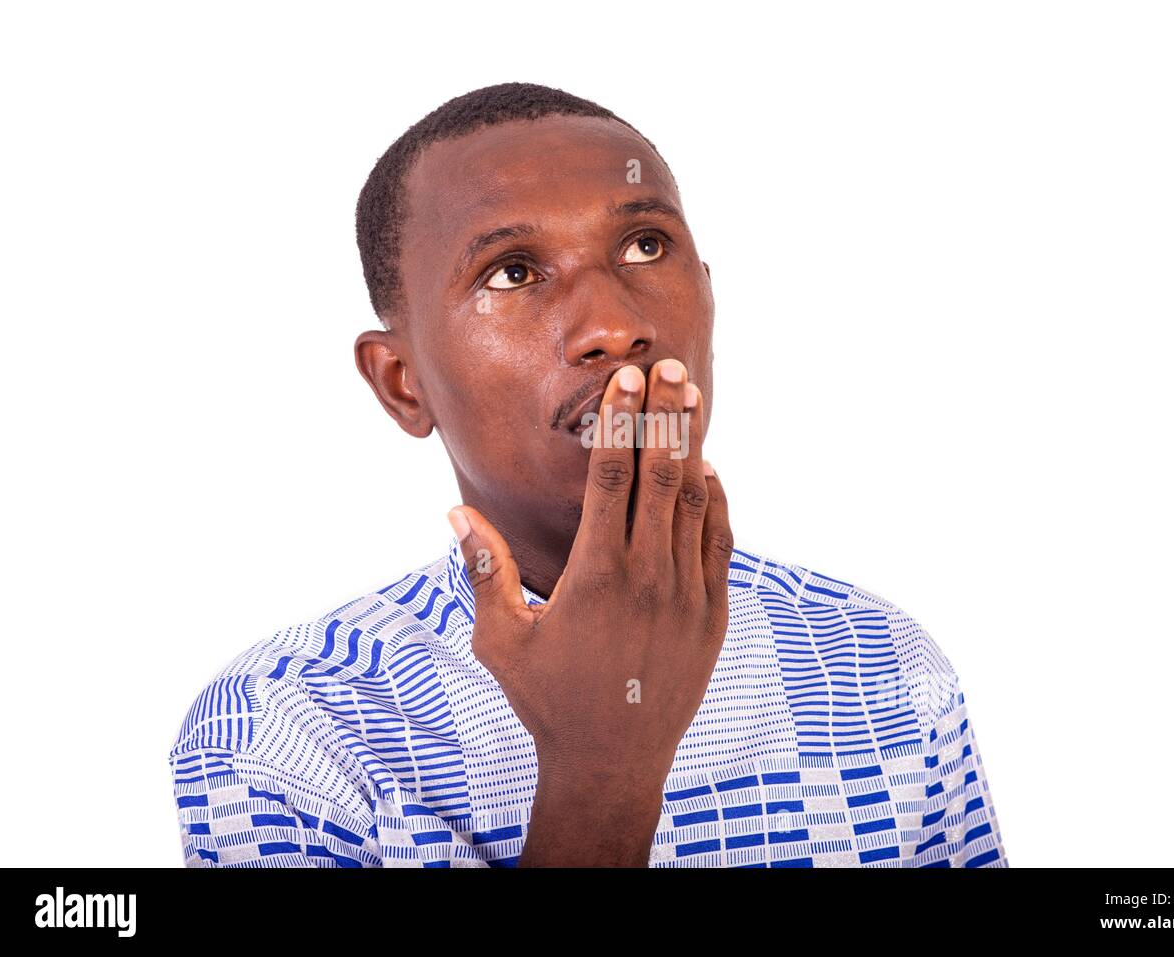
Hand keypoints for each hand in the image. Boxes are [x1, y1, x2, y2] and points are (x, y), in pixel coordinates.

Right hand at [448, 358, 732, 864]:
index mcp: (596, 576)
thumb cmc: (547, 700)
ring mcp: (688, 596)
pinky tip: (707, 470)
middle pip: (661, 476)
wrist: (612, 763)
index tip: (627, 381)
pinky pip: (720, 542)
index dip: (621, 422)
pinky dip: (715, 501)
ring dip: (694, 447)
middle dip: (665, 416)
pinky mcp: (712, 615)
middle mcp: (649, 578)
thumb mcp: (501, 638)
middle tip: (670, 367)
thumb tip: (453, 511)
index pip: (613, 478)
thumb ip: (482, 570)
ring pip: (695, 502)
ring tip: (692, 399)